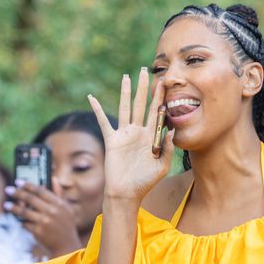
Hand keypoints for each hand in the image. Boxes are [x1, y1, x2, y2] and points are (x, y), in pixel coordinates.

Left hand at [5, 181, 81, 256]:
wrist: (66, 246)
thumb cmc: (65, 224)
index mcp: (58, 203)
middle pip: (30, 199)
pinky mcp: (38, 232)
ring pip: (24, 211)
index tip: (18, 181)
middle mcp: (51, 211)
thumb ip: (58, 193)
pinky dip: (21, 221)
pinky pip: (25, 223)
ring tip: (6, 205)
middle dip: (17, 193)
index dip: (28, 185)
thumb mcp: (65, 208)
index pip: (40, 190)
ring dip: (13, 208)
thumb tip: (53, 178)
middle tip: (8, 190)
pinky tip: (18, 219)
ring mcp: (44, 222)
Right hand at [88, 67, 174, 202]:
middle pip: (142, 105)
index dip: (160, 98)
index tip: (165, 82)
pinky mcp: (112, 139)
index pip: (157, 113)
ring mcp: (124, 134)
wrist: (127, 193)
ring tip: (127, 76)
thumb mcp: (162, 166)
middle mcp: (138, 132)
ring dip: (126, 92)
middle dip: (144, 88)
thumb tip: (172, 130)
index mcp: (151, 137)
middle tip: (146, 70)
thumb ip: (168, 148)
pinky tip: (91, 97)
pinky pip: (103, 121)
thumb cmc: (145, 182)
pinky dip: (97, 109)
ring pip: (126, 108)